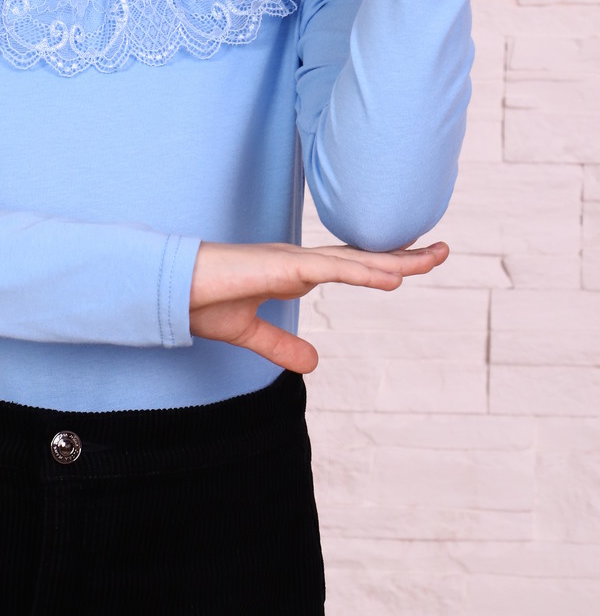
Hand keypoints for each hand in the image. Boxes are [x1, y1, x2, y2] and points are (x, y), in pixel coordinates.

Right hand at [189, 238, 449, 372]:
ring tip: (432, 259)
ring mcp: (292, 259)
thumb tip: (314, 364)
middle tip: (443, 251)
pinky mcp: (282, 265)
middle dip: (404, 256)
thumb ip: (281, 345)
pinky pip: (331, 269)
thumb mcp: (250, 333)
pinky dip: (363, 271)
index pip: (350, 266)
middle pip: (362, 257)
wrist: (171, 290)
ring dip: (395, 261)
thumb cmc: (203, 301)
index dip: (384, 265)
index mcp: (294, 270)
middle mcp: (299, 260)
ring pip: (355, 260)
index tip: (418, 263)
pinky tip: (391, 277)